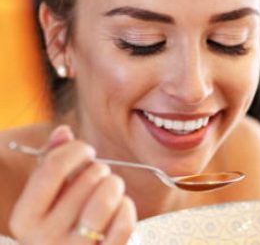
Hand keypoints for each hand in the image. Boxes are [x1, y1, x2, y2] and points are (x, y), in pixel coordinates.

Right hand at [9, 125, 136, 244]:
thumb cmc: (62, 219)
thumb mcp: (49, 193)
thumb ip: (52, 160)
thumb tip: (63, 131)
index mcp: (26, 218)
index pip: (52, 169)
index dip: (75, 151)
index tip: (87, 151)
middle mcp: (45, 238)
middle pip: (86, 181)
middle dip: (100, 169)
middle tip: (101, 174)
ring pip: (105, 201)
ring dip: (115, 185)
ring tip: (112, 187)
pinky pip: (123, 223)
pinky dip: (127, 207)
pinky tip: (121, 205)